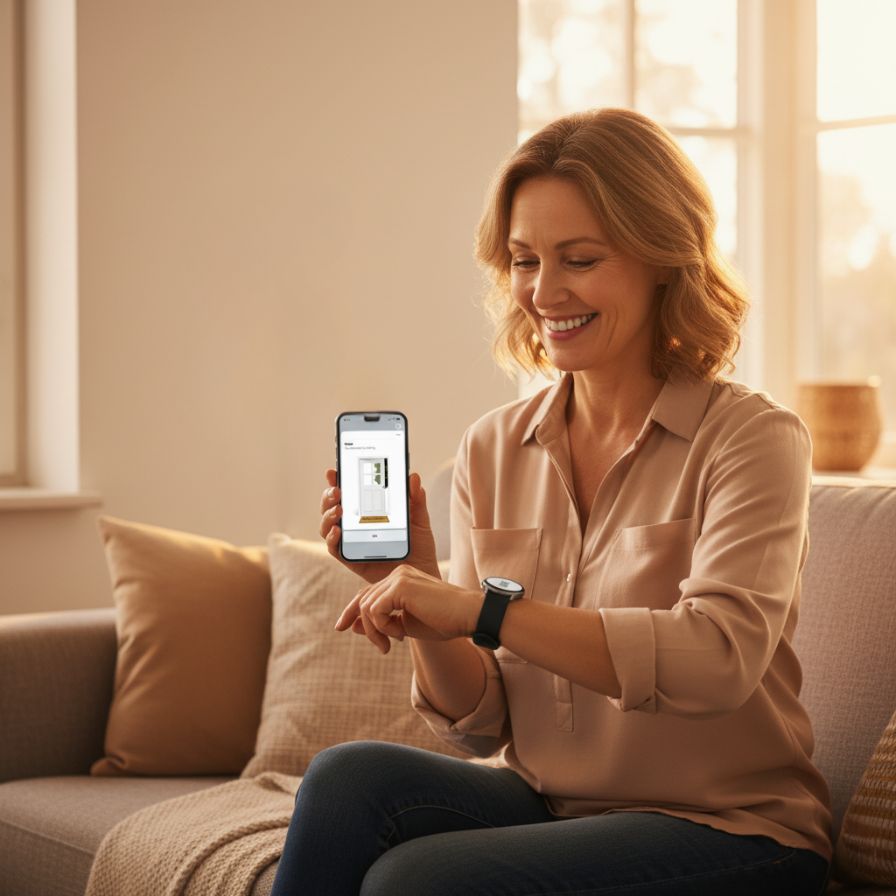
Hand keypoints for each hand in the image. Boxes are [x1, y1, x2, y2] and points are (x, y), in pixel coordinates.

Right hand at [319, 468, 439, 584]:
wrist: (422, 574)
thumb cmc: (419, 547)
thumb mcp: (419, 520)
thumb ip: (416, 499)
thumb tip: (414, 477)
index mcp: (368, 512)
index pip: (348, 493)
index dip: (337, 481)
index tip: (333, 471)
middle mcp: (355, 525)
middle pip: (332, 507)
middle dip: (328, 496)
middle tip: (336, 490)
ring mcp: (351, 542)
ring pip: (328, 526)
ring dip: (327, 515)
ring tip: (338, 509)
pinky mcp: (351, 560)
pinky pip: (334, 549)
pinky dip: (331, 538)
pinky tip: (338, 530)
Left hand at [334, 564, 480, 653]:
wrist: (467, 616)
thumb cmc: (443, 622)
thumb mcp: (405, 625)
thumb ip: (381, 623)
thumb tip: (352, 626)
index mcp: (400, 579)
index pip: (367, 593)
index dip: (352, 611)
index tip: (341, 628)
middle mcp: (397, 573)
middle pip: (363, 599)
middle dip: (364, 626)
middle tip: (382, 648)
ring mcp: (398, 577)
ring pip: (366, 606)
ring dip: (376, 631)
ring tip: (392, 644)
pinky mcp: (401, 586)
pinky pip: (375, 610)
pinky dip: (382, 627)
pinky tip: (400, 635)